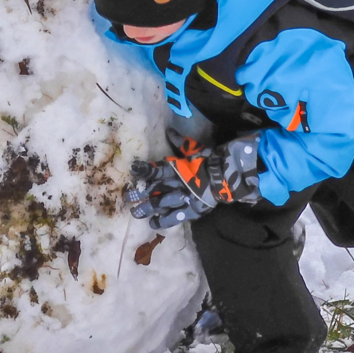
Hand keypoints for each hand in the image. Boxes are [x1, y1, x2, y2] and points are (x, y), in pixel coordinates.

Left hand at [124, 136, 261, 229]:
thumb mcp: (194, 149)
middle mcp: (174, 184)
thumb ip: (179, 142)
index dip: (142, 171)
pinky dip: (162, 221)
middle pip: (152, 190)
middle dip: (138, 194)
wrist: (226, 177)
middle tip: (127, 197)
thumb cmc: (210, 161)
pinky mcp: (189, 211)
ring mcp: (181, 199)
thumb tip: (169, 130)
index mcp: (175, 168)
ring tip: (135, 212)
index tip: (133, 171)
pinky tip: (153, 222)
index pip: (154, 170)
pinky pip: (172, 218)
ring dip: (145, 209)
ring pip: (158, 205)